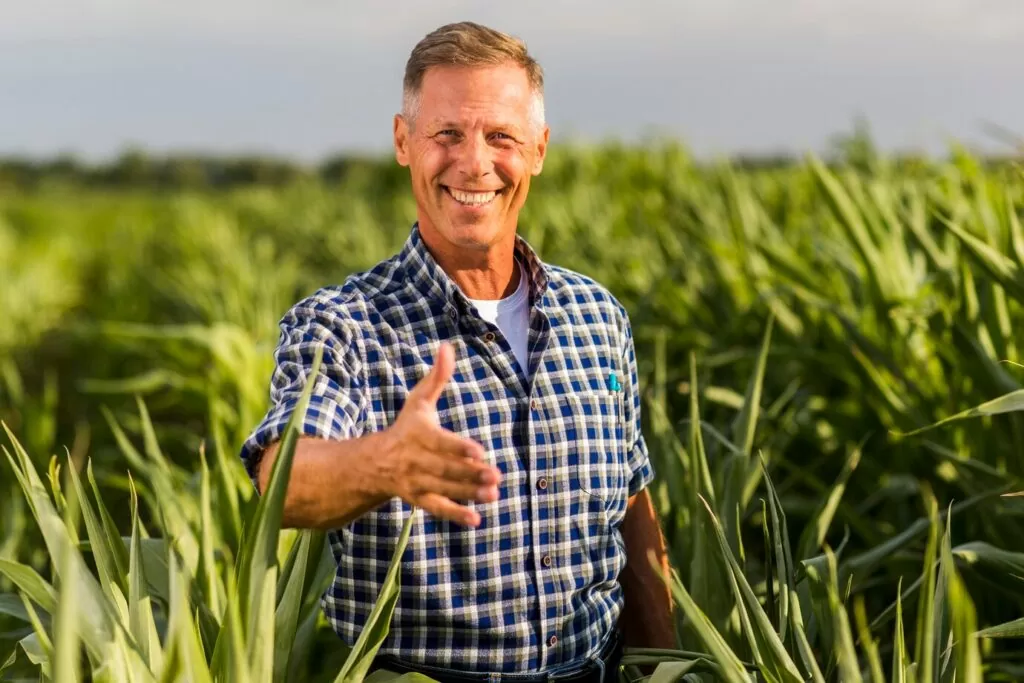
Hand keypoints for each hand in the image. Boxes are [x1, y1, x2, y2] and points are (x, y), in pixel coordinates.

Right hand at [379, 341, 500, 526]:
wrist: (375, 462)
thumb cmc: (406, 427)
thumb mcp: (419, 400)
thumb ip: (437, 377)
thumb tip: (448, 346)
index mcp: (419, 434)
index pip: (441, 443)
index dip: (459, 448)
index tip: (479, 452)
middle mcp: (417, 461)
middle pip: (446, 469)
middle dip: (471, 474)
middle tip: (496, 476)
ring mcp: (418, 482)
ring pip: (445, 489)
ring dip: (470, 494)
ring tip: (494, 495)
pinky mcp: (420, 499)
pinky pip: (438, 508)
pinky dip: (456, 515)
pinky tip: (476, 520)